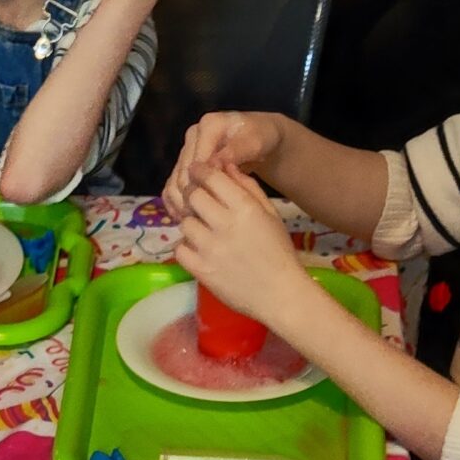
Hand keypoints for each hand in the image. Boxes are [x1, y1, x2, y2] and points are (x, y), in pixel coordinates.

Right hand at [165, 111, 282, 217]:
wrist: (260, 138)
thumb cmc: (261, 139)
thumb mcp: (255, 143)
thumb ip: (236, 151)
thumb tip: (213, 164)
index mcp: (208, 126)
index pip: (197, 162)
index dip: (202, 186)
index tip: (213, 208)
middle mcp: (193, 136)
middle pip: (182, 174)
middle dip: (191, 199)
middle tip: (205, 220)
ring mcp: (186, 151)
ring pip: (174, 183)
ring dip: (181, 204)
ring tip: (196, 223)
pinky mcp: (184, 165)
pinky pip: (172, 187)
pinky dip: (177, 203)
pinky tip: (186, 219)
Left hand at [173, 167, 310, 329]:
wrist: (279, 294)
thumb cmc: (278, 251)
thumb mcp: (270, 214)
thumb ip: (248, 188)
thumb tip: (225, 166)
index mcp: (244, 208)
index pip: (211, 177)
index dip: (200, 170)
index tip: (197, 171)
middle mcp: (224, 224)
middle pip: (193, 196)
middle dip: (193, 194)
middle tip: (197, 199)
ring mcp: (210, 249)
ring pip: (184, 223)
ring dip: (190, 222)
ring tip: (202, 228)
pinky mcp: (201, 270)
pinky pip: (180, 249)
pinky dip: (185, 246)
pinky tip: (198, 248)